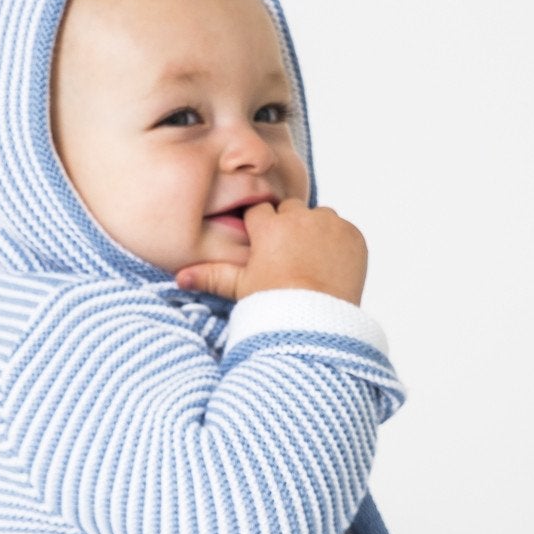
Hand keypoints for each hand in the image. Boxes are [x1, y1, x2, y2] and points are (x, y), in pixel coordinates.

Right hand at [174, 198, 367, 305]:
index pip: (260, 213)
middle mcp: (299, 218)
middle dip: (289, 228)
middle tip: (289, 259)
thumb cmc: (275, 306)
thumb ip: (210, 276)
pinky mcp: (353, 235)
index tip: (266, 250)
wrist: (318, 323)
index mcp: (268, 226)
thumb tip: (179, 278)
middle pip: (291, 211)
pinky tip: (330, 267)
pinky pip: (344, 230)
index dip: (262, 231)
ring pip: (319, 218)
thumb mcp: (240, 289)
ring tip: (311, 264)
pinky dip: (339, 244)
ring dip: (316, 232)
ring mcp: (330, 225)